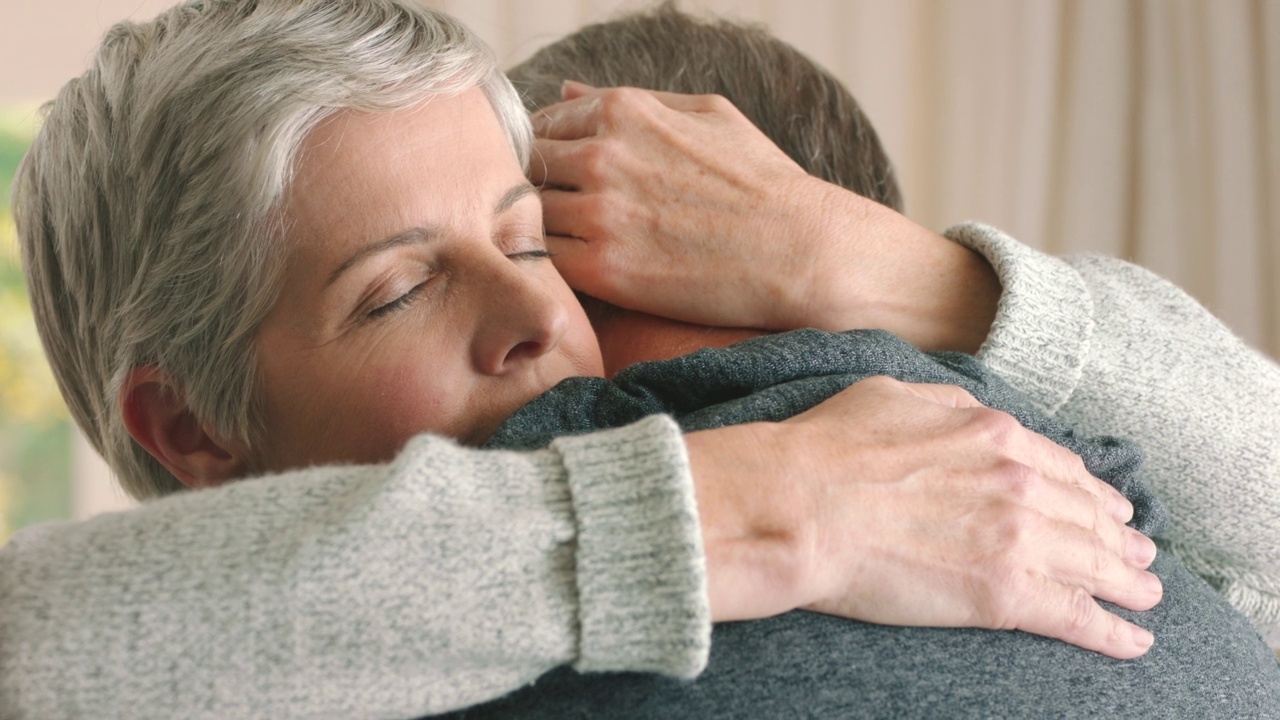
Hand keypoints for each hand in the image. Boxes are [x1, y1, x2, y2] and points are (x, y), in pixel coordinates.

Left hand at [532, 82, 828, 328]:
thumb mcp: (708, 115)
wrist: (800, 250)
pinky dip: (558, 267)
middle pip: (529, 170)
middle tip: (571, 217)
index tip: (569, 181)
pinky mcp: (605, 270)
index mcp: (623, 110)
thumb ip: (632, 100)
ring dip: (548, 231)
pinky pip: (550, 263)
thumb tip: (565, 90)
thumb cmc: (762, 182)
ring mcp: (600, 213)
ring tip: (581, 246)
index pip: (542, 126)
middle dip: (542, 191)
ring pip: (533, 217)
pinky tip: (587, 271)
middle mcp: (602, 156)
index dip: (549, 155)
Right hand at [685, 377, 1160, 658]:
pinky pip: (1076, 616)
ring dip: (1126, 582)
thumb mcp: (892, 396)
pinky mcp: (1003, 592)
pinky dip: (1112, 632)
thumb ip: (945, 405)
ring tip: (1145, 596)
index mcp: (992, 433)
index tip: (1106, 508)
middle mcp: (1017, 481)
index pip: (1061, 467)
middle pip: (1087, 515)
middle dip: (1118, 538)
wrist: (798, 504)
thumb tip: (967, 415)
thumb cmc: (826, 450)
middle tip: (1138, 555)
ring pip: (1093, 564)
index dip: (1090, 491)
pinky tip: (1133, 640)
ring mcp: (1016, 537)